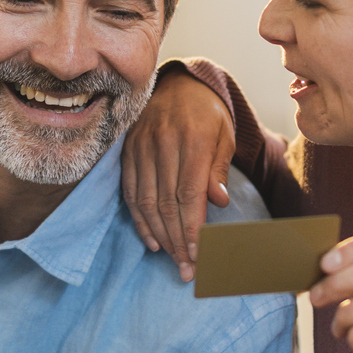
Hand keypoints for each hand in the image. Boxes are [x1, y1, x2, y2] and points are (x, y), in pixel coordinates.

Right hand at [121, 68, 233, 279]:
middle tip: (187, 268)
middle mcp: (163, 143)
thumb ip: (219, 169)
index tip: (199, 255)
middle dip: (177, 240)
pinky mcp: (128, 151)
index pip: (189, 193)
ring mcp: (141, 146)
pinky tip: (151, 240)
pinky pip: (130, 192)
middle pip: (167, 202)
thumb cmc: (207, 114)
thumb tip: (218, 202)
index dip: (192, 228)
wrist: (179, 84)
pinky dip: (139, 220)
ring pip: (147, 201)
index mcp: (193, 138)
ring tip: (172, 259)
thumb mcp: (224, 135)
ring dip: (159, 235)